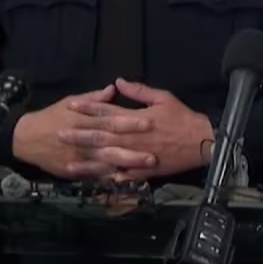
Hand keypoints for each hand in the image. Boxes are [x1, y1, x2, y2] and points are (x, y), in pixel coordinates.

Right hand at [12, 85, 158, 178]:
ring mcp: (80, 156)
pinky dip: (112, 177)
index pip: (111, 119)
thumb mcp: (69, 102)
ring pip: (107, 160)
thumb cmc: (51, 117)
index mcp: (84, 119)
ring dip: (128, 164)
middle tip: (156, 150)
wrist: (27, 137)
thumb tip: (113, 88)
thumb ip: (93, 98)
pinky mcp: (76, 169)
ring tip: (147, 166)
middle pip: (112, 142)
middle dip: (134, 147)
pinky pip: (97, 174)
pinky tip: (129, 179)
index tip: (149, 122)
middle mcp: (84, 138)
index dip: (130, 122)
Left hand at [58, 78, 214, 181]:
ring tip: (69, 162)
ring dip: (87, 160)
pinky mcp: (143, 171)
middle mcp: (131, 137)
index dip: (87, 108)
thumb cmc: (182, 118)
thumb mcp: (162, 97)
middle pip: (100, 135)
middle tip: (59, 134)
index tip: (70, 107)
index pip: (105, 111)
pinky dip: (107, 178)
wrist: (202, 142)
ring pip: (107, 158)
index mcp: (134, 118)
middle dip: (79, 134)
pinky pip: (122, 176)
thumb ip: (138, 91)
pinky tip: (93, 181)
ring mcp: (136, 155)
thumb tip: (117, 82)